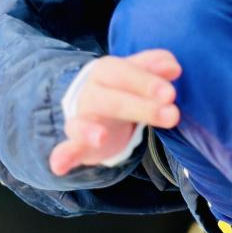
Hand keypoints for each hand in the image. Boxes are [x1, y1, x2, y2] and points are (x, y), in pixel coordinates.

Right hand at [49, 49, 180, 176]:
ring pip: (81, 124)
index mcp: (106, 72)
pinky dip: (62, 157)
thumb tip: (173, 66)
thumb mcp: (136, 73)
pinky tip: (58, 166)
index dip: (146, 82)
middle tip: (172, 115)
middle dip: (140, 106)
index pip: (123, 72)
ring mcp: (81, 119)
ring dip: (89, 131)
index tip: (171, 94)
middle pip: (111, 100)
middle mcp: (90, 94)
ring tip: (100, 138)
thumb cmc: (121, 88)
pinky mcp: (77, 144)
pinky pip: (66, 150)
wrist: (91, 106)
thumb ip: (153, 67)